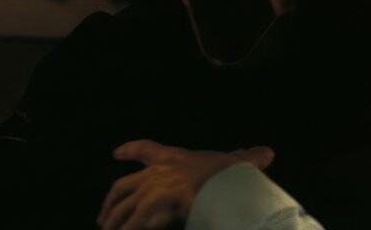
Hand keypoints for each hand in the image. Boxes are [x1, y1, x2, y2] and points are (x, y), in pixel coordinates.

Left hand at [98, 140, 274, 229]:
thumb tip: (267, 153)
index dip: (130, 150)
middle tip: (103, 214)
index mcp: (171, 158)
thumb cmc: (227, 173)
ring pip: (120, 209)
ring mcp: (149, 193)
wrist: (221, 186)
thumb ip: (248, 158)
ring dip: (112, 221)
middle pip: (121, 186)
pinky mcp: (150, 213)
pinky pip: (131, 227)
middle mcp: (154, 174)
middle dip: (110, 201)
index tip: (116, 153)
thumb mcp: (237, 162)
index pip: (145, 149)